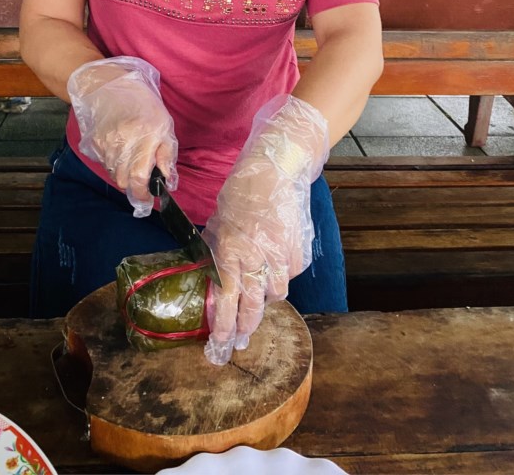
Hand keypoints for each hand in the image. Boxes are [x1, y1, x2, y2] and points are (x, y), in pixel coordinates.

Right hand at [67, 56, 177, 216]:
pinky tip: (119, 148)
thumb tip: (168, 180)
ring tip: (131, 157)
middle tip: (142, 176)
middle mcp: (123, 143)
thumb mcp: (165, 125)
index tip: (148, 198)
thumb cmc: (144, 104)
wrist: (111, 85)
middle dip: (134, 184)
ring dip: (123, 173)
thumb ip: (166, 154)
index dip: (143, 195)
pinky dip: (113, 162)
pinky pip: (104, 163)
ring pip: (113, 174)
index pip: (139, 179)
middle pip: (124, 181)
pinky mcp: (94, 142)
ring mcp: (106, 144)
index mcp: (144, 138)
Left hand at [202, 94, 328, 364]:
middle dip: (246, 328)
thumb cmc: (242, 191)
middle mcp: (258, 256)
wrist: (278, 169)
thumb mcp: (219, 220)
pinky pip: (289, 274)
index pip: (227, 298)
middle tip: (240, 343)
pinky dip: (281, 277)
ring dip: (264, 300)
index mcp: (232, 248)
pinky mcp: (300, 250)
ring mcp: (282, 254)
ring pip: (275, 293)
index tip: (220, 344)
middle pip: (254, 305)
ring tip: (256, 302)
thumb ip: (217, 250)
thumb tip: (212, 276)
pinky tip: (274, 269)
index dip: (223, 325)